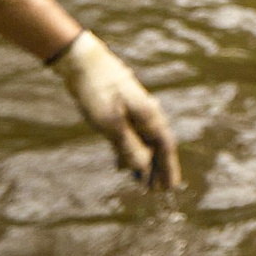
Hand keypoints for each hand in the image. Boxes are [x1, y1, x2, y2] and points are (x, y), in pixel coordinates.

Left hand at [50, 30, 181, 189]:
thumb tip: (144, 167)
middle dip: (157, 169)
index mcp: (149, 117)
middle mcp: (146, 115)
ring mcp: (133, 112)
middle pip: (156, 146)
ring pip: (142, 142)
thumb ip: (128, 146)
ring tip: (141, 183)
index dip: (168, 168)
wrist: (84, 63)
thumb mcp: (111, 123)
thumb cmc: (99, 92)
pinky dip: (128, 152)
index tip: (171, 189)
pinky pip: (129, 137)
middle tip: (157, 191)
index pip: (165, 147)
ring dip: (143, 162)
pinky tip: (121, 165)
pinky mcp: (119, 111)